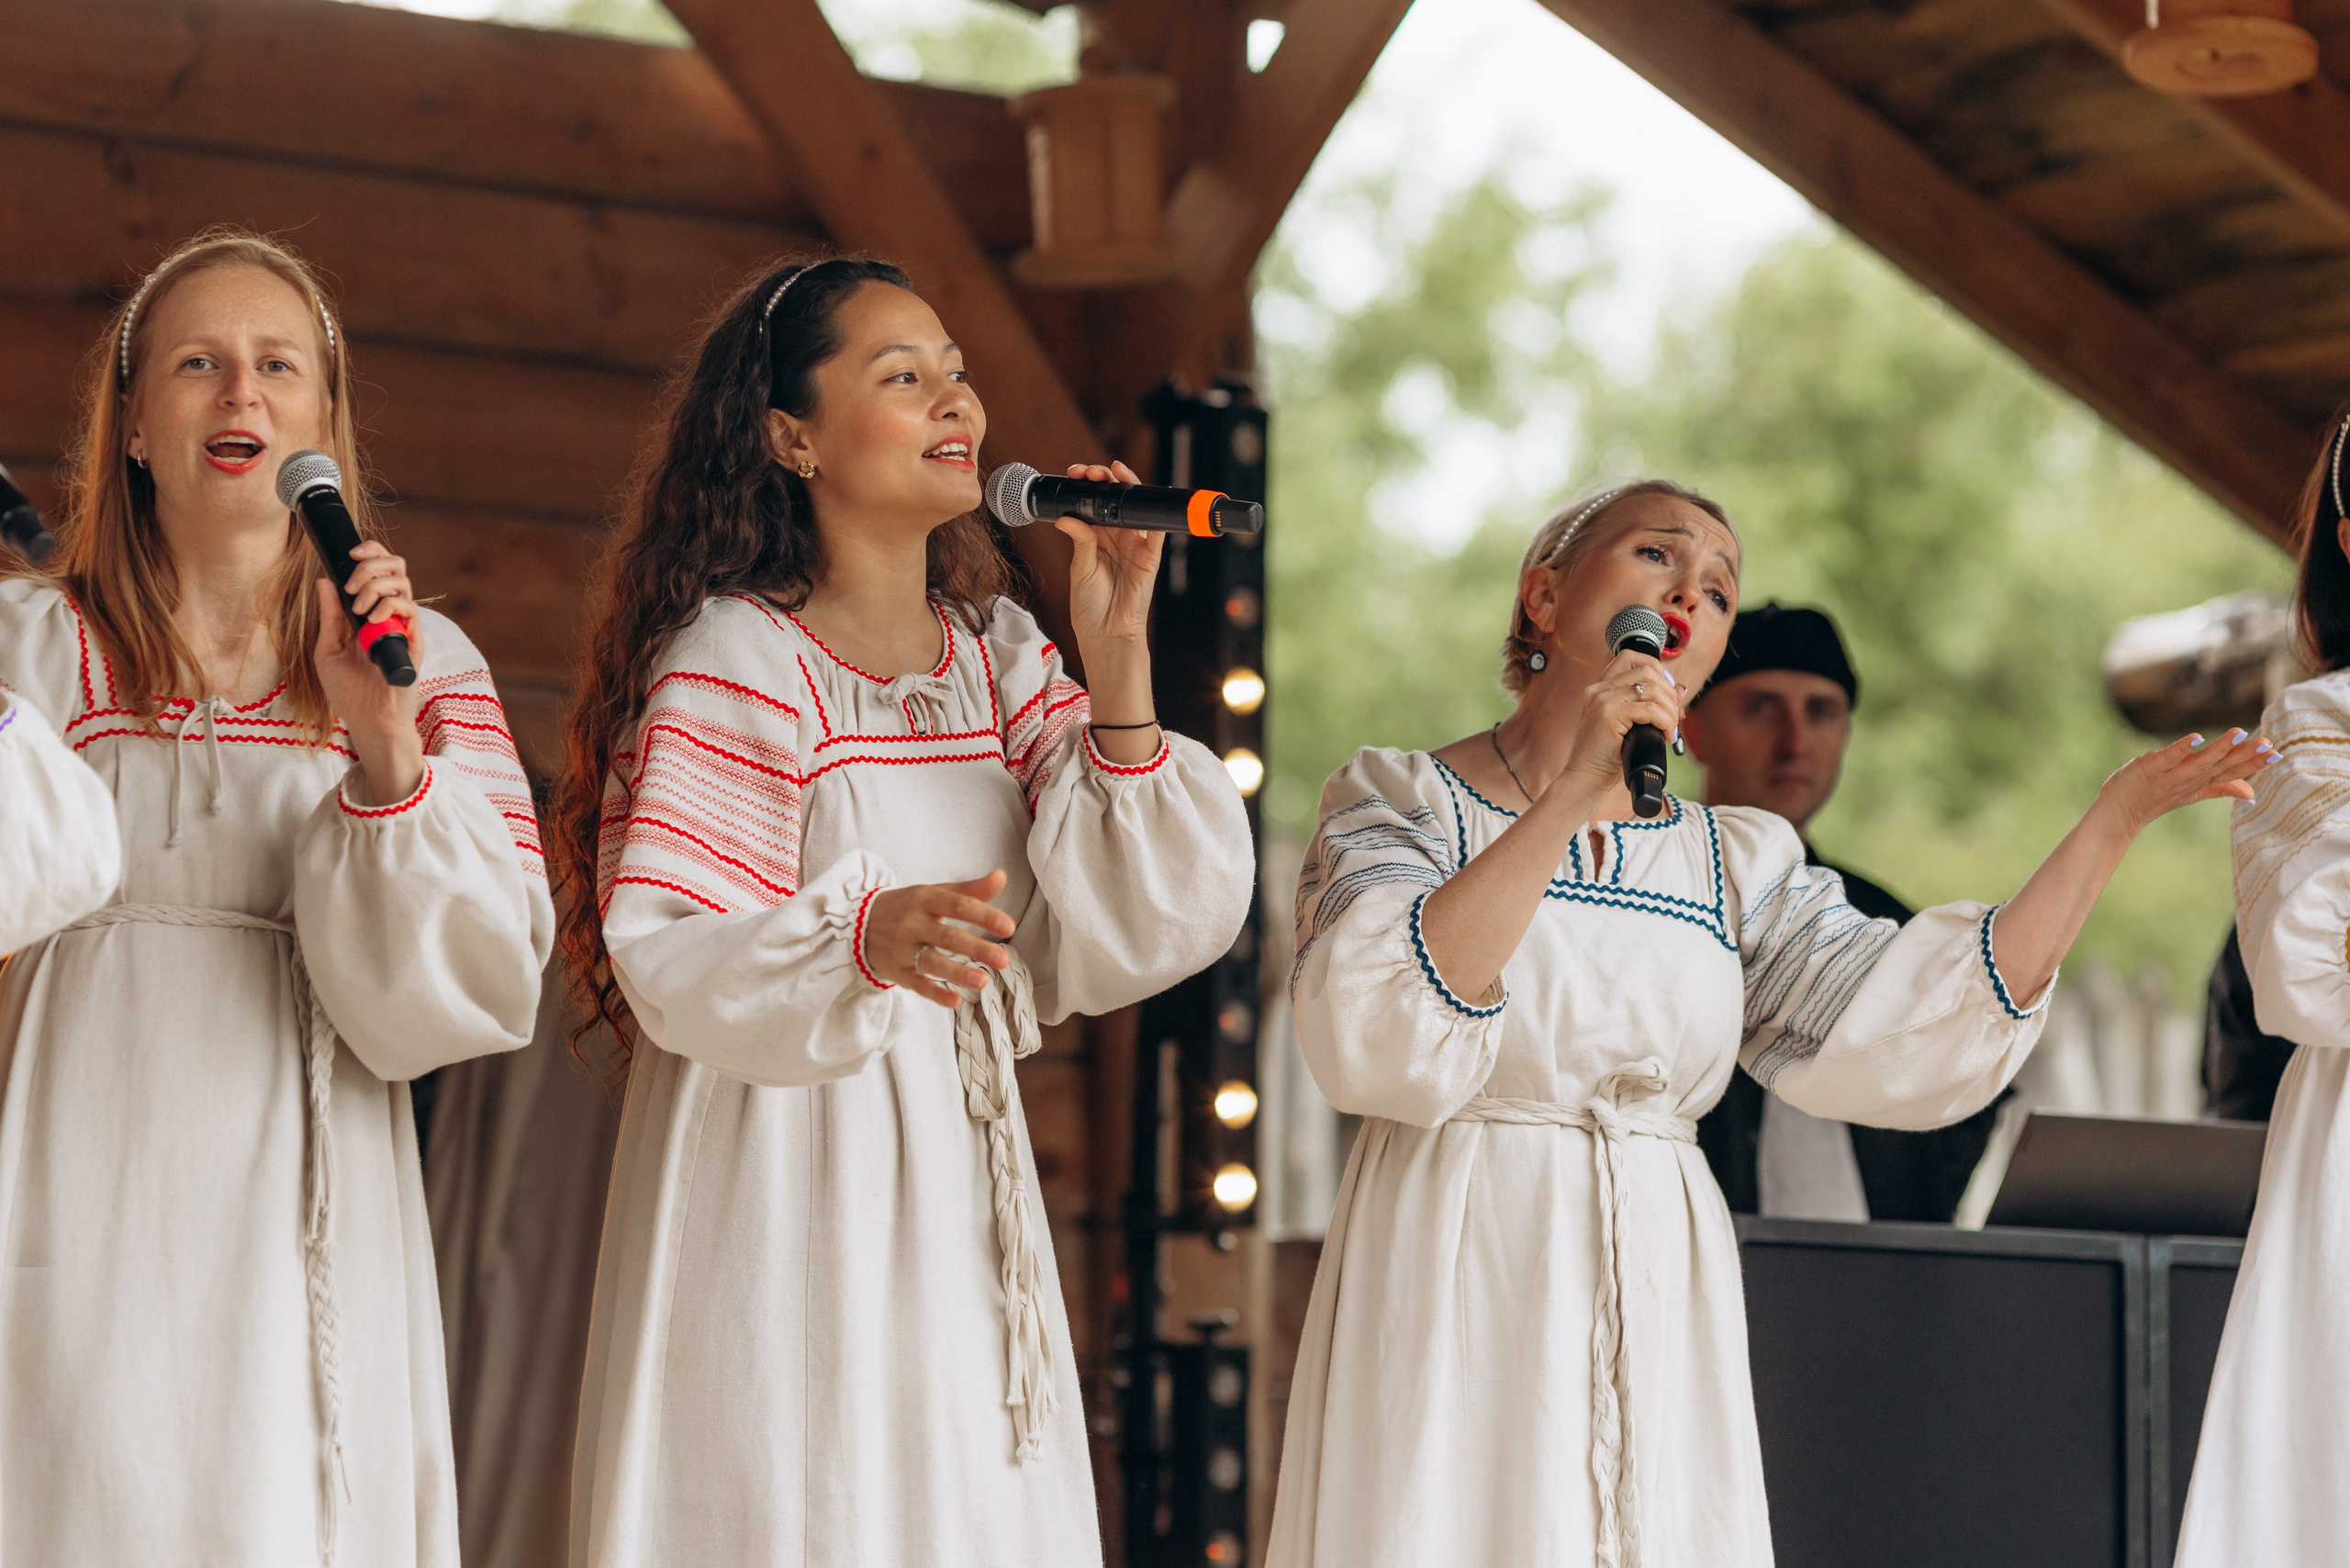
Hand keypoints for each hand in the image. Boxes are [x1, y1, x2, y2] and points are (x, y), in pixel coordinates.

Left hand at [313, 540, 423, 803]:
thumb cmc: (349, 691)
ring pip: (402, 583)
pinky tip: (372, 621)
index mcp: (369, 611)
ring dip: (376, 586)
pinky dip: (389, 607)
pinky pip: (408, 610)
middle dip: (372, 564)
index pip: (377, 570)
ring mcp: (403, 626)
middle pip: (395, 567)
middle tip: (352, 582)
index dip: (369, 553)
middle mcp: (389, 614)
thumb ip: (329, 615)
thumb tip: (325, 580)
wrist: (368, 721)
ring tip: (359, 608)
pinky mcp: (413, 640)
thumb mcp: (327, 648)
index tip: (349, 553)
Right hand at [863, 869, 1016, 1008]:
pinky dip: (935, 994)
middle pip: (948, 937)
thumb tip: (1001, 876)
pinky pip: (917, 984)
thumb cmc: (908, 907)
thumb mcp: (935, 893)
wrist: (859, 924)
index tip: (1009, 926)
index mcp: (926, 899)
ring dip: (958, 973)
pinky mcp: (898, 971)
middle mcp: (914, 923)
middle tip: (1004, 959)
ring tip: (984, 981)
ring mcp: (904, 949)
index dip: (984, 916)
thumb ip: (970, 889)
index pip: (958, 905)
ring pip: (932, 962)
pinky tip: (955, 1001)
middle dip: (976, 948)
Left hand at [1054, 461, 1161, 649]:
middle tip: (1092, 472)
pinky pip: (1157, 532)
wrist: (1106, 633)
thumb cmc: (1089, 605)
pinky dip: (1156, 515)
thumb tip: (1066, 517)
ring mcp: (1134, 545)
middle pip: (1115, 499)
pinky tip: (1150, 496)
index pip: (1094, 502)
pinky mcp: (1150, 557)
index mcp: (1096, 536)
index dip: (1087, 484)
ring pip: (1136, 508)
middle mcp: (1116, 537)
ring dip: (1128, 488)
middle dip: (1105, 479)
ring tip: (1116, 473)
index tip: (1076, 473)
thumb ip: (1080, 540)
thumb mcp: (1080, 568)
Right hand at [1558, 649, 1685, 795]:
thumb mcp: (1630, 725)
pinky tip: (1665, 735)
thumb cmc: (1605, 757)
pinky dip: (1665, 722)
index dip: (1656, 669)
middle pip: (1647, 671)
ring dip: (1670, 710)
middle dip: (1669, 693)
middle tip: (1674, 716)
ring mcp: (1602, 700)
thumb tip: (1679, 690)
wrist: (1584, 779)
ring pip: (1652, 689)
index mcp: (1600, 688)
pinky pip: (1650, 710)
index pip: (1631, 658)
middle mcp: (1598, 689)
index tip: (1667, 693)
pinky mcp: (1608, 715)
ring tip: (1671, 729)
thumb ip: (1649, 705)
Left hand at [2096, 727, 2274, 834]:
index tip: (2277, 753)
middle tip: (2268, 743)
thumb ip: (2221, 788)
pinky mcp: (2152, 767)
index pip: (2232, 772)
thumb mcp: (2193, 792)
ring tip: (2238, 733)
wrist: (2119, 812)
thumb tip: (2253, 793)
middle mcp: (2190, 779)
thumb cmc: (2156, 797)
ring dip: (2219, 748)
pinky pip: (2169, 757)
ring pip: (2200, 761)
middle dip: (2245, 754)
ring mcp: (2171, 774)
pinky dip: (2182, 747)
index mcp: (2202, 783)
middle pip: (2221, 765)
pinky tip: (2196, 737)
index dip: (2254, 763)